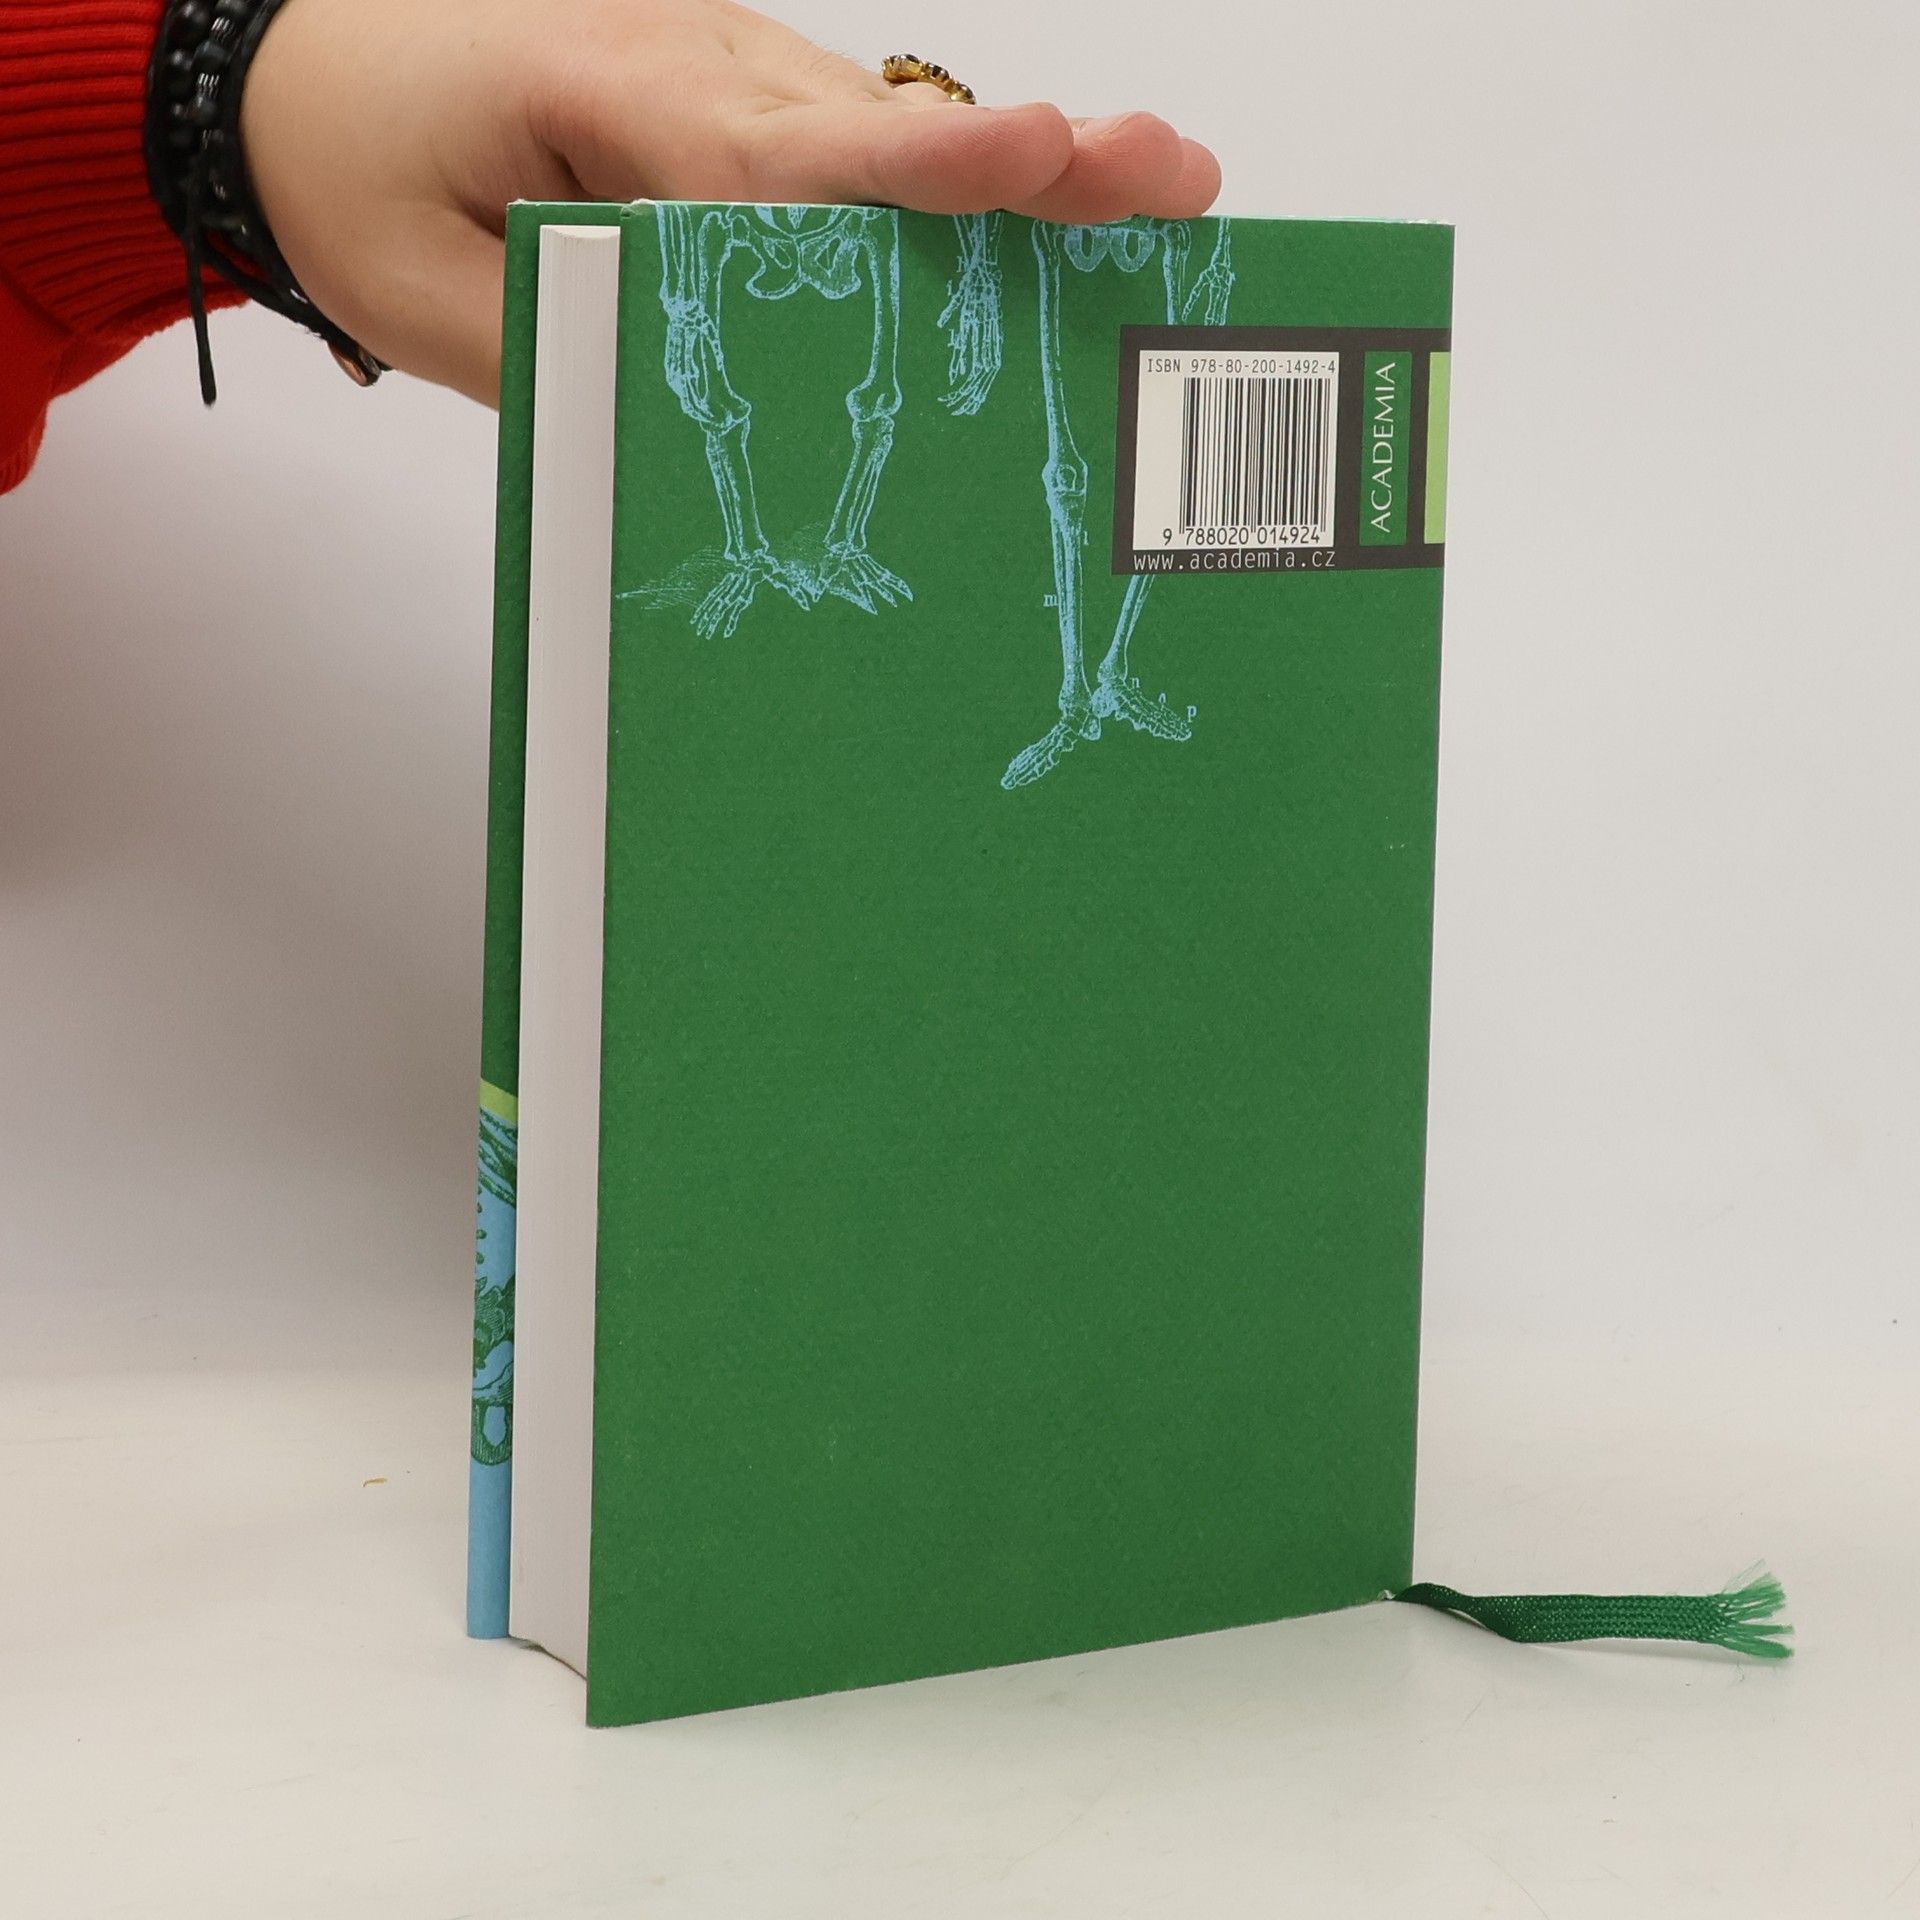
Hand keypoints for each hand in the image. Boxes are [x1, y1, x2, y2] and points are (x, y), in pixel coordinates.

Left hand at [239, 0, 1220, 404]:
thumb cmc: (358, 172)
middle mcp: (700, 69)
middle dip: (1037, 158)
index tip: (1043, 154)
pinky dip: (952, 191)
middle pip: (887, 125)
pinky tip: (1055, 212)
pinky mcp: (740, 112)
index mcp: (618, 98)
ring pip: (890, 130)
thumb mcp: (437, 294)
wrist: (296, 83)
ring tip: (1160, 198)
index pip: (792, 151)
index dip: (929, 165)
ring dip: (1023, 175)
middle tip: (1174, 178)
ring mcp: (729, 79)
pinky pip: (857, 150)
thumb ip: (581, 344)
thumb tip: (718, 410)